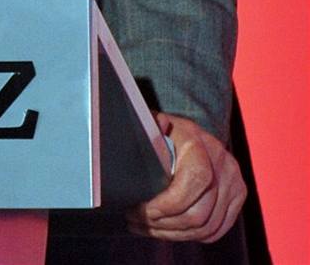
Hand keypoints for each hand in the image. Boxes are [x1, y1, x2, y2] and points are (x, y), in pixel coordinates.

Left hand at [128, 111, 244, 242]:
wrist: (190, 133)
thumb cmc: (161, 131)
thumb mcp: (149, 126)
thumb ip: (142, 136)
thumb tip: (124, 140)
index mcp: (197, 142)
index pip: (194, 181)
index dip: (166, 204)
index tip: (139, 210)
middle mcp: (222, 163)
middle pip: (199, 213)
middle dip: (162, 224)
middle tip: (135, 221)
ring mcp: (234, 182)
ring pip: (206, 227)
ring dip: (172, 234)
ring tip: (146, 228)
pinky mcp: (238, 197)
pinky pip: (216, 230)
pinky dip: (190, 236)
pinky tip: (166, 231)